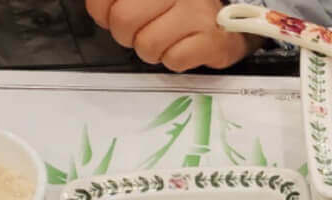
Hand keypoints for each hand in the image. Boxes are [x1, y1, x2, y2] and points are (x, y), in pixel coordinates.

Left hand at [86, 0, 255, 70]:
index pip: (103, 0)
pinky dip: (175, 61)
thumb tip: (99, 11)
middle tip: (142, 32)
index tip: (114, 16)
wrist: (232, 22)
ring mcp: (196, 13)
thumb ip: (116, 0)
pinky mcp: (212, 41)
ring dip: (152, 50)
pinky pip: (174, 60)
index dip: (102, 13)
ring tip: (165, 41)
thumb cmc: (180, 8)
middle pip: (123, 20)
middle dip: (127, 35)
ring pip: (147, 45)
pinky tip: (183, 49)